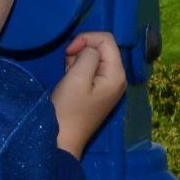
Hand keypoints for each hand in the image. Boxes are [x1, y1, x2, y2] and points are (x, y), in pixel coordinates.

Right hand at [50, 31, 127, 157]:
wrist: (63, 139)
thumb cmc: (68, 109)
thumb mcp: (77, 77)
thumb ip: (88, 56)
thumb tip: (90, 49)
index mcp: (117, 74)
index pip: (107, 40)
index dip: (86, 39)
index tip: (69, 53)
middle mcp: (117, 78)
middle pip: (102, 48)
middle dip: (81, 51)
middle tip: (68, 67)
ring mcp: (108, 85)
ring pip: (94, 58)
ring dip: (78, 61)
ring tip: (68, 76)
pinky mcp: (98, 90)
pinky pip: (90, 69)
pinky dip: (78, 69)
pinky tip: (70, 81)